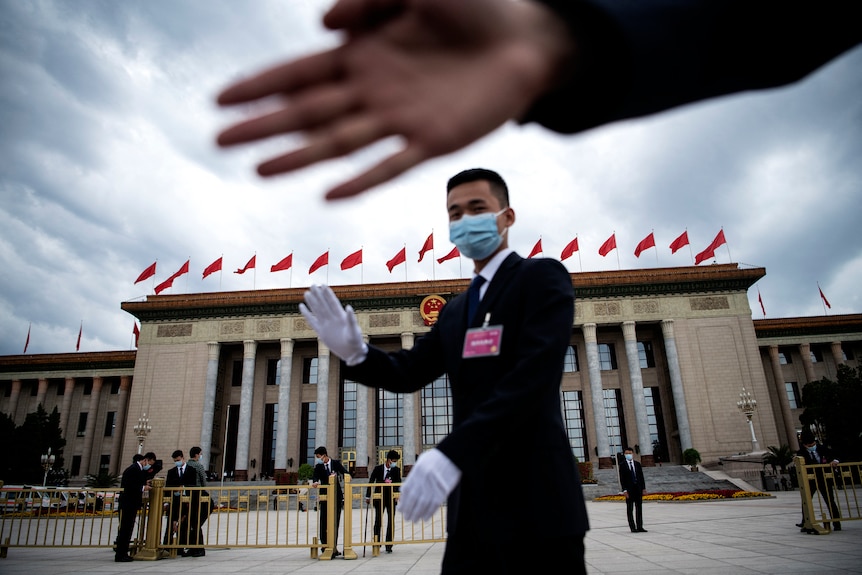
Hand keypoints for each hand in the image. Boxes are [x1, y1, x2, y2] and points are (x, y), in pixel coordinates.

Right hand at [216, 0, 574, 199]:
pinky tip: (330, 194)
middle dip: (263, 125)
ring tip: (257, 170)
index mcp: (364, 53)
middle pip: (307, 111)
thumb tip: (321, 24)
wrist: (527, 38)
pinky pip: (392, 164)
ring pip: (338, 142)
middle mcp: (373, 90)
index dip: (261, 86)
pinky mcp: (433, 140)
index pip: (300, 73)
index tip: (223, 99)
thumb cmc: (473, 5)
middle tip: (219, 140)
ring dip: (298, 156)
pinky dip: (362, 179)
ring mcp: (400, 118)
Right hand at [300, 285, 366, 364]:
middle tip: (312, 284)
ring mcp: (326, 325)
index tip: (323, 285)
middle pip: (324, 304)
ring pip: (317, 311)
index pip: (333, 303)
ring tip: (306, 292)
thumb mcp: (354, 330)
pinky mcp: (321, 332)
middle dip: (318, 295)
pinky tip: (302, 307)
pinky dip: (307, 314)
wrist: (351, 352)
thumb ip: (351, 319)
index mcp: (341, 317)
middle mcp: (332, 319)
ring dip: (312, 302)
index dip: (328, 294)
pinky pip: (312, 321)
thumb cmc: (356, 341)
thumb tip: (349, 307)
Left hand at [398, 448, 460, 521]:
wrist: (454, 455)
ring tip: (414, 520)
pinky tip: (425, 518)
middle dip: (409, 510)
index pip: (407, 490)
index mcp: (417, 471)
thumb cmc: (436, 458)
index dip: (403, 501)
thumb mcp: (421, 462)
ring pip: (423, 504)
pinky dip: (429, 512)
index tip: (400, 509)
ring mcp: (434, 485)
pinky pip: (434, 505)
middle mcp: (424, 479)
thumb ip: (412, 476)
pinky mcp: (443, 490)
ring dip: (417, 514)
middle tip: (407, 518)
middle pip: (414, 498)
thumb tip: (403, 490)